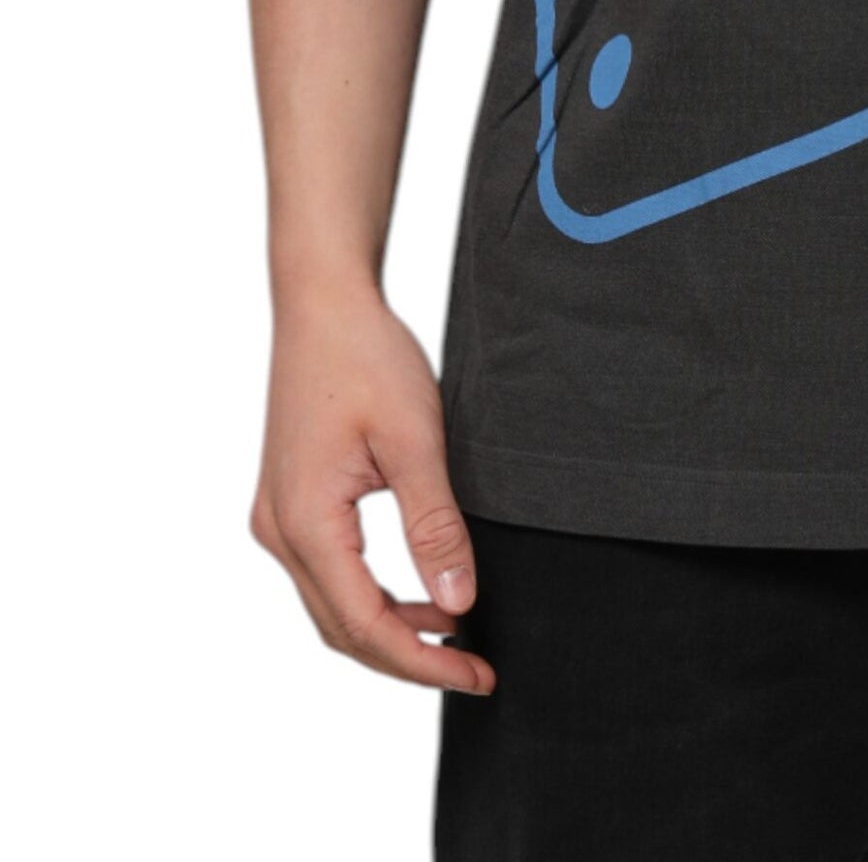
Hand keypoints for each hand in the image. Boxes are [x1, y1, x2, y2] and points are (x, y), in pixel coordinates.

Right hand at [250, 287, 493, 694]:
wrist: (322, 302)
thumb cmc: (366, 357)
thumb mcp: (415, 439)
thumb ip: (435, 525)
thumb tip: (459, 602)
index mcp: (304, 523)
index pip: (363, 626)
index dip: (422, 662)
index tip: (477, 675)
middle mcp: (279, 531)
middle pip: (342, 629)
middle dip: (410, 658)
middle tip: (476, 669)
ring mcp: (278, 518)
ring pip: (334, 606)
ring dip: (392, 630)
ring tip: (458, 634)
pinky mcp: (291, 502)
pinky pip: (331, 573)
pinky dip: (375, 595)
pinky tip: (422, 591)